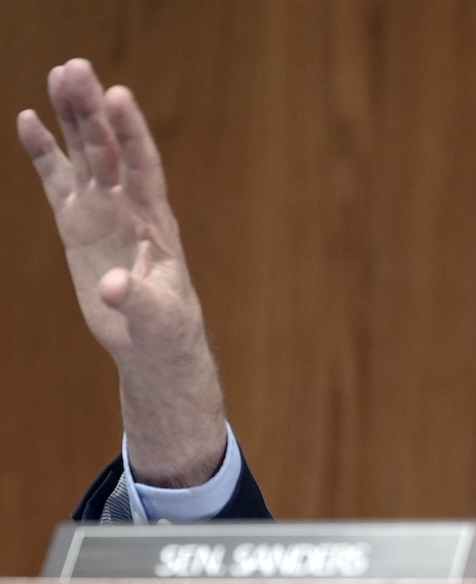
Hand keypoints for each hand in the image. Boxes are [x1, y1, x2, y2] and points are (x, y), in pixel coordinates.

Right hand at [17, 59, 226, 486]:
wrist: (154, 342)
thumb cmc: (167, 329)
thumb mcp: (159, 319)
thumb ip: (138, 300)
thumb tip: (114, 287)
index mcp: (155, 221)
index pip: (143, 166)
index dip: (132, 133)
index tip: (119, 96)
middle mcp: (129, 207)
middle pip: (109, 149)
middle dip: (93, 110)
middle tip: (76, 67)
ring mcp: (103, 212)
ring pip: (85, 155)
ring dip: (71, 117)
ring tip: (58, 73)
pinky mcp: (78, 226)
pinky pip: (57, 181)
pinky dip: (43, 152)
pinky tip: (28, 119)